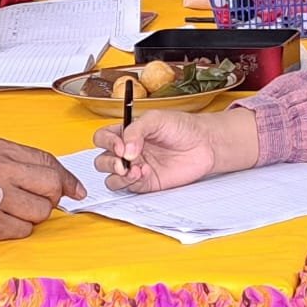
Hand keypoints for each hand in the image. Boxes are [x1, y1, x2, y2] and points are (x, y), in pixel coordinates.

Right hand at [0, 137, 85, 240]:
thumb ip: (27, 165)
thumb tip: (70, 188)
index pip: (48, 161)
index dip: (66, 179)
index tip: (75, 191)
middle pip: (50, 188)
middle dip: (48, 199)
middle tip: (32, 200)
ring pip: (39, 213)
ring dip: (30, 217)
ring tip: (9, 209)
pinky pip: (22, 231)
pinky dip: (16, 230)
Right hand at [91, 107, 257, 193]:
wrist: (204, 143)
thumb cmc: (181, 127)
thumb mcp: (156, 119)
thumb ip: (136, 131)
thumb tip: (125, 151)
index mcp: (126, 133)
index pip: (102, 138)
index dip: (106, 142)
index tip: (120, 145)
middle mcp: (127, 152)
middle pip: (102, 161)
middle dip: (109, 162)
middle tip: (124, 161)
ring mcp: (135, 169)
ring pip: (111, 177)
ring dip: (118, 175)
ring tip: (135, 170)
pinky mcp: (146, 183)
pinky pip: (128, 187)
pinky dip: (131, 182)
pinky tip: (145, 173)